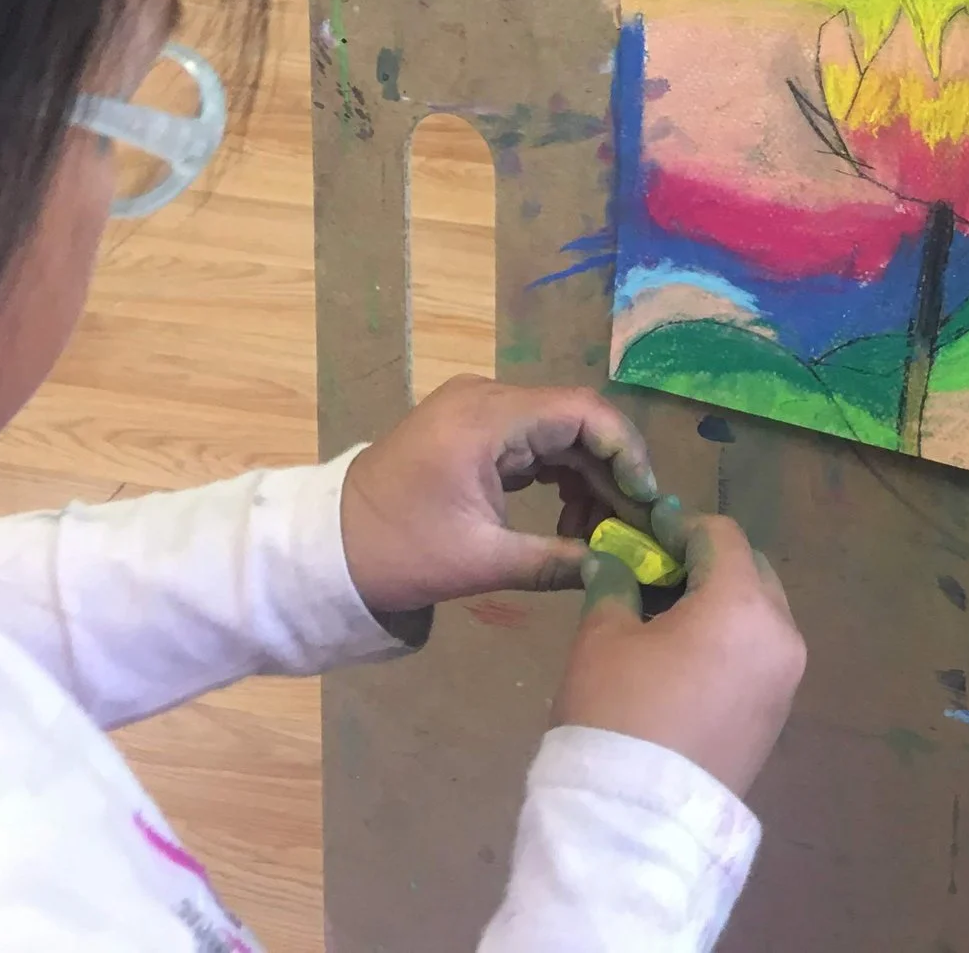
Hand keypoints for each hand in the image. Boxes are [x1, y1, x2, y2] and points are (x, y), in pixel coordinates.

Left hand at [341, 376, 659, 614]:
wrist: (322, 550)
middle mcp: (488, 399)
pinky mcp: (473, 431)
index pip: (584, 412)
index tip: (646, 499)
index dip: (626, 451)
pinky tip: (571, 521)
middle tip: (636, 524)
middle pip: (577, 420)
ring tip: (601, 532)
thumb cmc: (398, 551)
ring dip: (588, 478)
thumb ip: (555, 561)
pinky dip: (559, 478)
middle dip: (612, 472)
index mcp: (488, 417)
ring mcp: (479, 412)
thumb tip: (615, 569)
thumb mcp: (480, 561)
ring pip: (560, 433)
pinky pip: (535, 443)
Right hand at [555, 500, 805, 795]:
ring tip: (662, 619)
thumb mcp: (603, 640)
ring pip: (759, 613)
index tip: (644, 535)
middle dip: (705, 564)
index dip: (680, 527)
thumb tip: (615, 562)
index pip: (721, 536)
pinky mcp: (778, 714)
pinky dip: (730, 640)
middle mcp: (782, 633)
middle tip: (652, 576)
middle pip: (750, 571)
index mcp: (745, 604)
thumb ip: (615, 586)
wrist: (638, 821)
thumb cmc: (618, 715)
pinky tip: (684, 658)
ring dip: (719, 603)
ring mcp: (787, 678)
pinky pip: (760, 654)